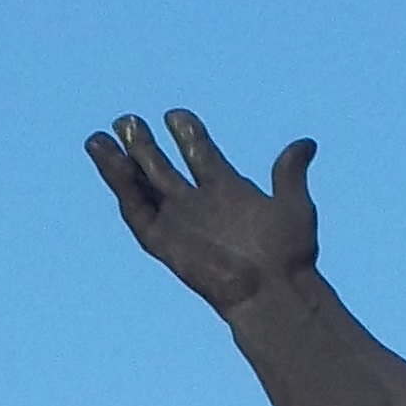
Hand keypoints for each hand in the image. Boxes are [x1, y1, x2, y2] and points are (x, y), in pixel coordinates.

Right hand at [85, 110, 318, 316]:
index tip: (175, 114)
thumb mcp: (294, 206)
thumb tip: (306, 145)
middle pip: (162, 167)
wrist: (272, 290)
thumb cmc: (288, 254)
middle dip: (144, 144)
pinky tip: (110, 165)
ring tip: (99, 138)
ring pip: (142, 187)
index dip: (187, 132)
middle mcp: (198, 204)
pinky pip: (137, 212)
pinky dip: (122, 189)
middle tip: (127, 120)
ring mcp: (179, 222)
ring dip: (121, 164)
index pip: (199, 152)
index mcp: (226, 189)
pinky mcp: (165, 242)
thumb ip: (289, 173)